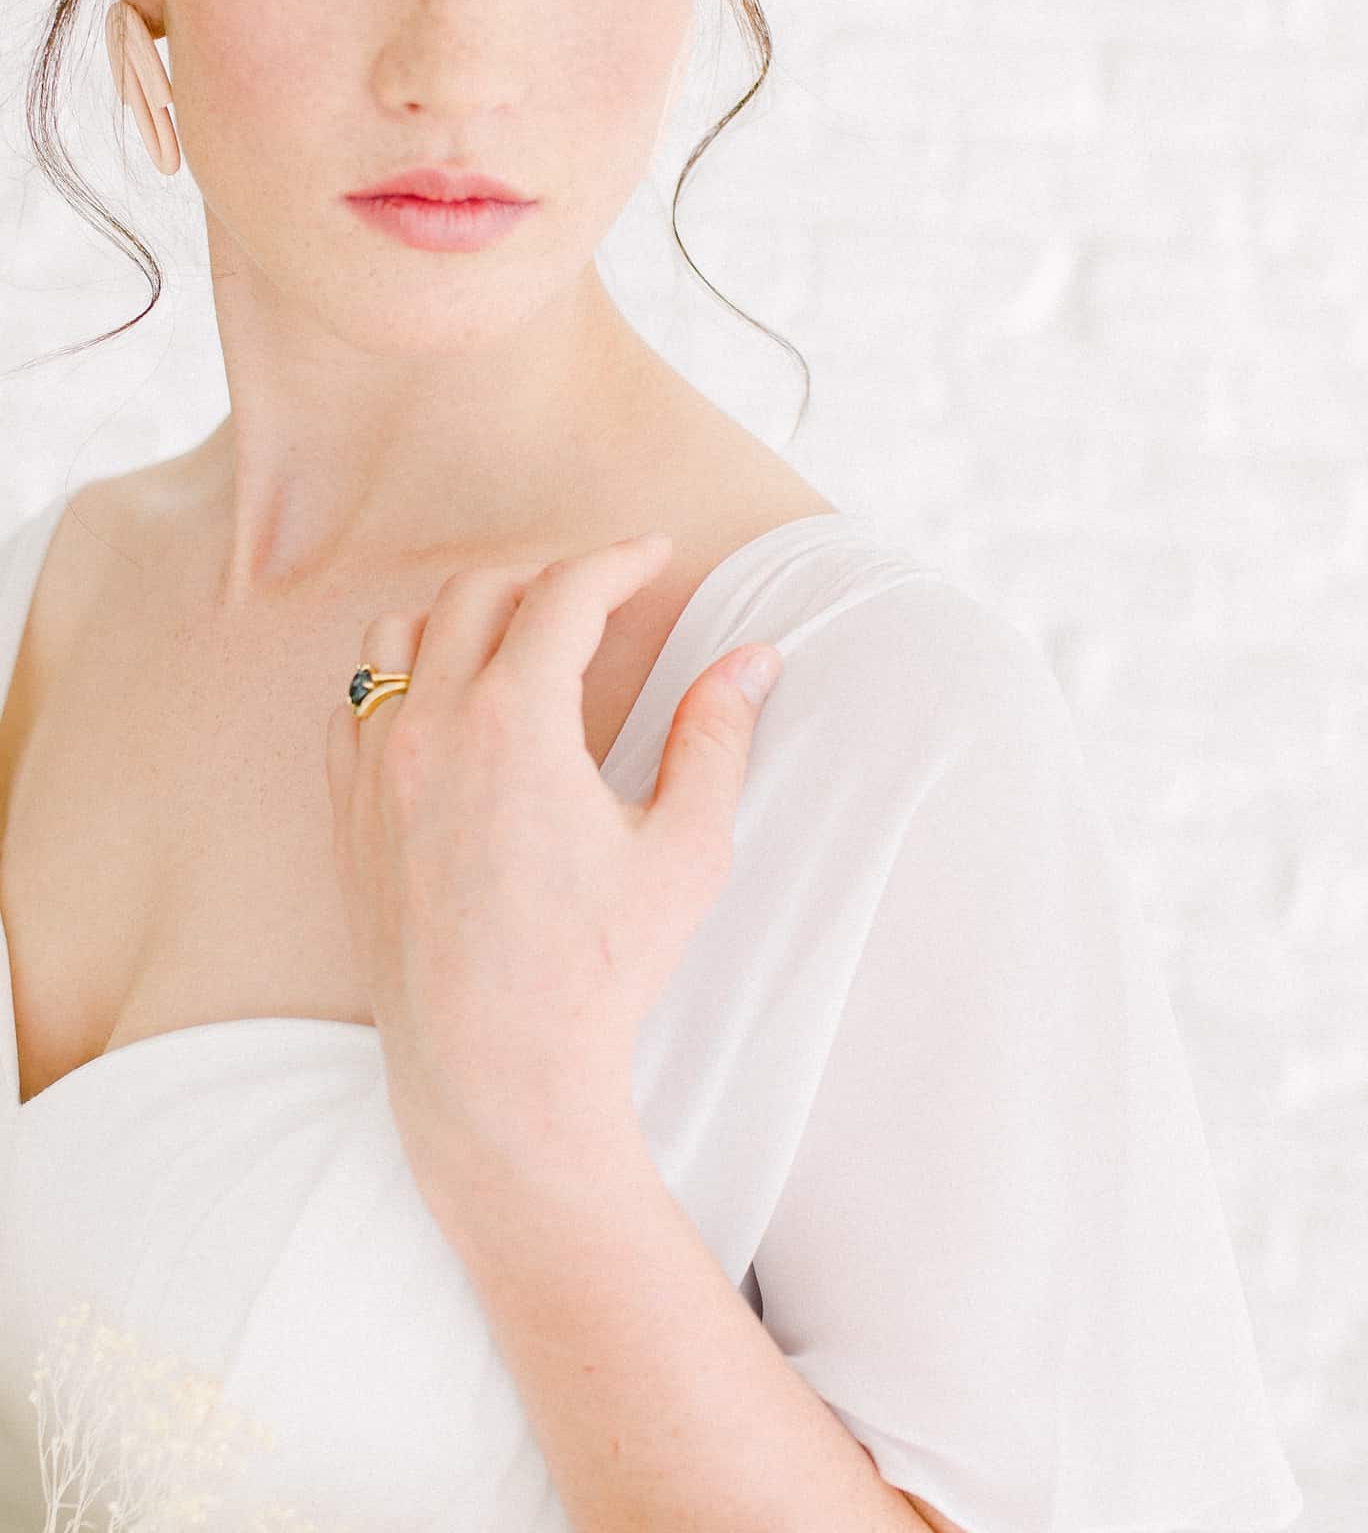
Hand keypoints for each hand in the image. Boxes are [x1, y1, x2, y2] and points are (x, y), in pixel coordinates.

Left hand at [323, 532, 781, 1205]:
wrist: (493, 1076)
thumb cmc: (596, 971)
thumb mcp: (684, 850)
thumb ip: (717, 739)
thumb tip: (756, 660)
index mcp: (514, 722)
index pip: (565, 592)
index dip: (618, 560)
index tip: (655, 554)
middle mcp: (429, 728)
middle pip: (478, 592)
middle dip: (547, 577)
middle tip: (602, 596)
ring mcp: (375, 770)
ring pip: (400, 635)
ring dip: (464, 615)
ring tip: (522, 636)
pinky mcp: (347, 816)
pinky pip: (355, 702)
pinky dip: (402, 675)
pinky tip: (449, 703)